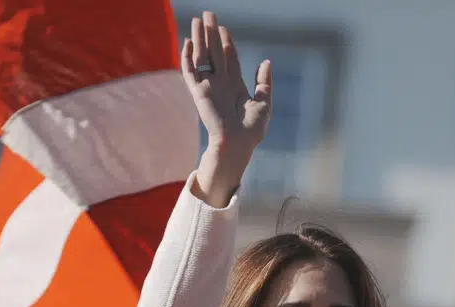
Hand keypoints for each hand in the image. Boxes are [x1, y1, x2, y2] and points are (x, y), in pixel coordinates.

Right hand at [181, 11, 271, 206]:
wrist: (238, 144)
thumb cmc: (252, 130)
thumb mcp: (264, 103)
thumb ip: (264, 82)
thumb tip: (266, 62)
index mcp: (235, 85)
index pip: (229, 58)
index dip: (226, 42)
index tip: (224, 28)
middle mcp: (220, 82)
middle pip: (214, 52)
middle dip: (211, 33)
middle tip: (208, 15)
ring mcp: (209, 86)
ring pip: (202, 56)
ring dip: (199, 39)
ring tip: (197, 21)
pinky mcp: (198, 92)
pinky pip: (190, 71)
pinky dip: (188, 57)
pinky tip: (189, 43)